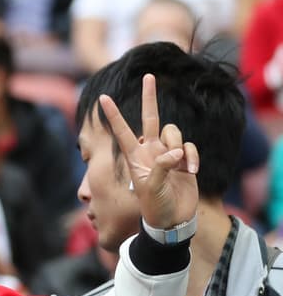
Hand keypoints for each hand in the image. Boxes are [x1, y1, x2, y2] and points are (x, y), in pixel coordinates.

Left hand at [98, 73, 198, 230]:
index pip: (122, 131)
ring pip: (174, 132)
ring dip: (179, 147)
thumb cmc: (154, 207)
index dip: (113, 115)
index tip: (103, 98)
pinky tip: (191, 172)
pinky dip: (192, 157)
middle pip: (151, 118)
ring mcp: (167, 154)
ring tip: (179, 168)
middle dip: (150, 97)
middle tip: (149, 76)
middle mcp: (150, 151)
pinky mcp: (184, 159)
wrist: (172, 220)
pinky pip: (189, 147)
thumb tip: (176, 153)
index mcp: (135, 156)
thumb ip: (161, 168)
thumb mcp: (150, 189)